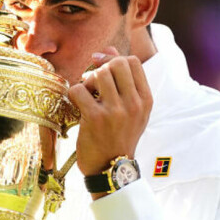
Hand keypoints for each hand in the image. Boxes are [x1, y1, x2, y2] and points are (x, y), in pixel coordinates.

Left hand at [67, 47, 152, 180]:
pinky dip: (74, 94)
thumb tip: (108, 50)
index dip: (114, 59)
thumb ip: (123, 80)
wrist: (111, 170)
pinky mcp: (95, 119)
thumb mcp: (130, 110)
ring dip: (87, 81)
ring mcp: (115, 111)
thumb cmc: (119, 136)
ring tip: (87, 95)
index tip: (102, 67)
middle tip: (93, 82)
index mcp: (145, 100)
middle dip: (100, 68)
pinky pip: (78, 90)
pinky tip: (77, 106)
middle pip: (116, 63)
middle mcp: (134, 104)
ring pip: (98, 74)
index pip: (133, 62)